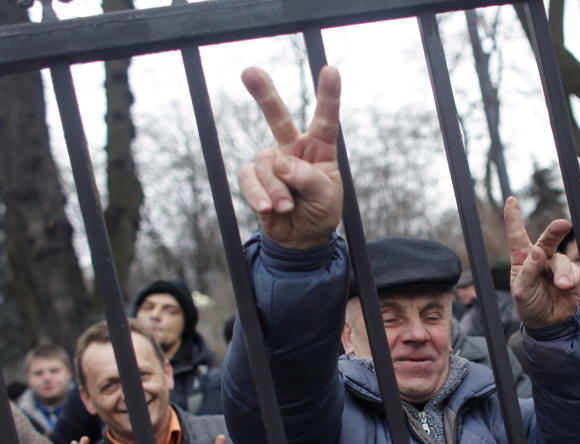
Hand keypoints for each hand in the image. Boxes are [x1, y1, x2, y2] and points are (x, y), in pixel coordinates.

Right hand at [237, 66, 342, 249]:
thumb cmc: (320, 213)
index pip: (325, 119)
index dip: (328, 95)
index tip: (330, 70)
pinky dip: (257, 194)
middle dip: (263, 94)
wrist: (301, 239)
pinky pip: (249, 178)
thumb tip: (281, 163)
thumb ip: (308, 179)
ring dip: (276, 188)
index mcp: (320, 148)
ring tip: (287, 207)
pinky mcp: (255, 178)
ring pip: (265, 163)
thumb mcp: (326, 198)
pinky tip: (268, 208)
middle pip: (277, 117)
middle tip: (249, 72)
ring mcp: (272, 162)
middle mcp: (294, 149)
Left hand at [505, 197, 579, 328]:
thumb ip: (528, 272)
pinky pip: (575, 270)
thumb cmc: (530, 306)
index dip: (513, 218)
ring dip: (563, 273)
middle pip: (547, 238)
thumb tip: (537, 251)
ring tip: (562, 286)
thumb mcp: (522, 292)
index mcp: (522, 259)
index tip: (511, 200)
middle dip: (555, 230)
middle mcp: (539, 258)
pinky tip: (567, 288)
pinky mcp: (572, 274)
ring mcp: (556, 266)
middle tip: (563, 225)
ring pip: (562, 260)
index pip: (517, 235)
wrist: (550, 324)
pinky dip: (571, 279)